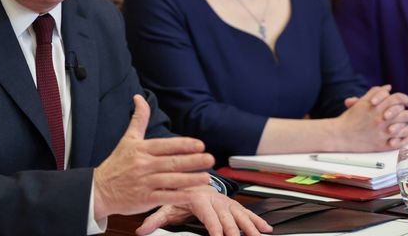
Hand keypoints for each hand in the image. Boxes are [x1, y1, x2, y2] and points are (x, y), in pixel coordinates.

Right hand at [93, 95, 214, 219]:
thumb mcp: (127, 139)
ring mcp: (144, 183)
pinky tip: (193, 195)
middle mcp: (143, 165)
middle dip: (192, 161)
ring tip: (207, 177)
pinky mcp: (144, 199)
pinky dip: (180, 196)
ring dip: (190, 179)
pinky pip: (165, 197)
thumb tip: (139, 97)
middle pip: (171, 163)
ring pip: (171, 180)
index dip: (183, 145)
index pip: (165, 146)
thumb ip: (138, 119)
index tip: (200, 145)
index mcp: (140, 150)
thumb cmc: (116, 164)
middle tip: (210, 159)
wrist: (99, 190)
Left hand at [136, 185, 271, 235]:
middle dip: (233, 230)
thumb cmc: (179, 193)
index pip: (207, 214)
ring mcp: (224, 202)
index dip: (214, 225)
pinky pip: (245, 213)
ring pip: (238, 215)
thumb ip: (155, 219)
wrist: (189, 177)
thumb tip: (141, 230)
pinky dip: (256, 220)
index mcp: (197, 198)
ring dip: (249, 226)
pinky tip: (265, 229)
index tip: (218, 235)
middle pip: (226, 216)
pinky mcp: (231, 205)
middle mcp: (214, 199)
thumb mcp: (166, 206)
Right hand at [337, 85, 407, 150]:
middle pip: (405, 114)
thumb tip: (388, 88)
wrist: (340, 135)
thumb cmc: (350, 119)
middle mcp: (381, 119)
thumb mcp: (361, 102)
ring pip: (406, 128)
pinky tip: (401, 134)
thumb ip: (375, 93)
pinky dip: (404, 138)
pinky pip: (402, 142)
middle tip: (401, 115)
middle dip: (405, 113)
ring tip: (401, 125)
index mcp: (376, 107)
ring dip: (405, 125)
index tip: (404, 102)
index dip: (404, 99)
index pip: (398, 99)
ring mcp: (383, 133)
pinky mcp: (383, 145)